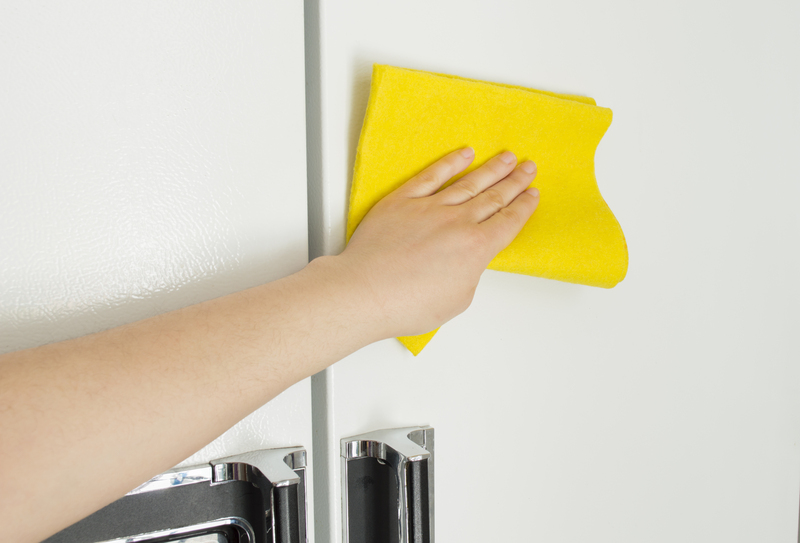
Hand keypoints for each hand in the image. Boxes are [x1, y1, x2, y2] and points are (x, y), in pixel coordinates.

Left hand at [338, 147, 539, 337]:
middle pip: (494, 197)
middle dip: (515, 181)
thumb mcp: (458, 299)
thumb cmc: (407, 304)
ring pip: (469, 182)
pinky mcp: (403, 201)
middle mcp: (458, 223)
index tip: (532, 194)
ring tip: (506, 157)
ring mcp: (430, 207)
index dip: (524, 206)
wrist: (367, 293)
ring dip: (491, 169)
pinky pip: (432, 175)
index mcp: (476, 248)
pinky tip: (464, 155)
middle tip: (528, 167)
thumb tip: (469, 261)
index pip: (509, 221)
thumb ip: (471, 273)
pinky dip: (450, 163)